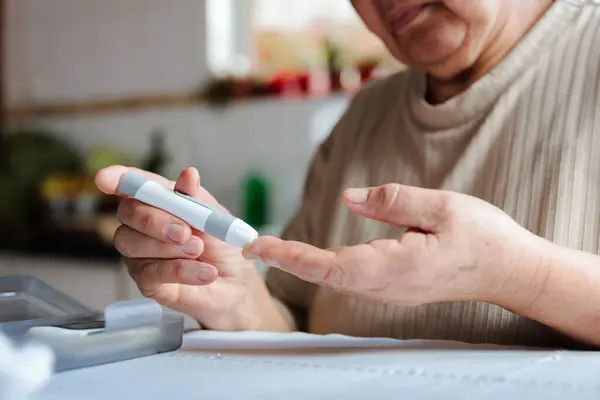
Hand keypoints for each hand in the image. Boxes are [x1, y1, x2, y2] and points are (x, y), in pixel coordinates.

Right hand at [95, 166, 290, 330]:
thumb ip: (197, 198)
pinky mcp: (146, 281)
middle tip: (185, 233)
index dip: (117, 178)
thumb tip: (188, 175)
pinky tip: (205, 272)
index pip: (131, 184)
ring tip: (199, 251)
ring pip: (132, 243)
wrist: (235, 283)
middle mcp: (142, 224)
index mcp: (159, 200)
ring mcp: (140, 253)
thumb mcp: (215, 217)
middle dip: (156, 221)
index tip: (106, 179)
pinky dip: (182, 270)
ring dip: (169, 247)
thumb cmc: (221, 245)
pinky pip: (152, 272)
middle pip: (128, 213)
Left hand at [244, 184, 545, 307]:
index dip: (293, 257)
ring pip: (334, 278)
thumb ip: (392, 201)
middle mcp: (385, 285)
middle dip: (286, 260)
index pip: (331, 265)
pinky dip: (320, 266)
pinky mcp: (392, 284)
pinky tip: (305, 256)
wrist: (508, 270)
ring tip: (267, 248)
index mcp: (395, 266)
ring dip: (299, 264)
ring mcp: (388, 289)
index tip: (261, 248)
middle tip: (251, 244)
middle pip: (324, 275)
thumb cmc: (483, 238)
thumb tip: (349, 197)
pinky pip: (349, 277)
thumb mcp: (443, 207)